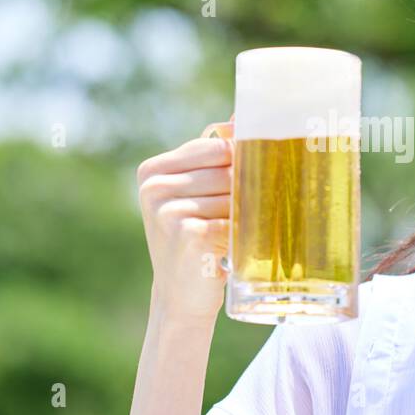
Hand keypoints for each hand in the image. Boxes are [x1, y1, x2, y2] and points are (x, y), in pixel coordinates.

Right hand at [137, 115, 233, 322]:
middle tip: (248, 214)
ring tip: (237, 234)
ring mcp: (168, 210)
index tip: (261, 172)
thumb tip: (240, 117)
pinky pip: (234, 221)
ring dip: (247, 215)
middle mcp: (155, 187)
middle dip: (248, 190)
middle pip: (228, 170)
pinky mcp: (186, 233)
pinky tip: (233, 248)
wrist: (181, 296)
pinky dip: (243, 234)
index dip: (243, 160)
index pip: (217, 146)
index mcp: (153, 170)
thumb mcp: (198, 194)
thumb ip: (215, 157)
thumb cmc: (197, 240)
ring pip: (234, 196)